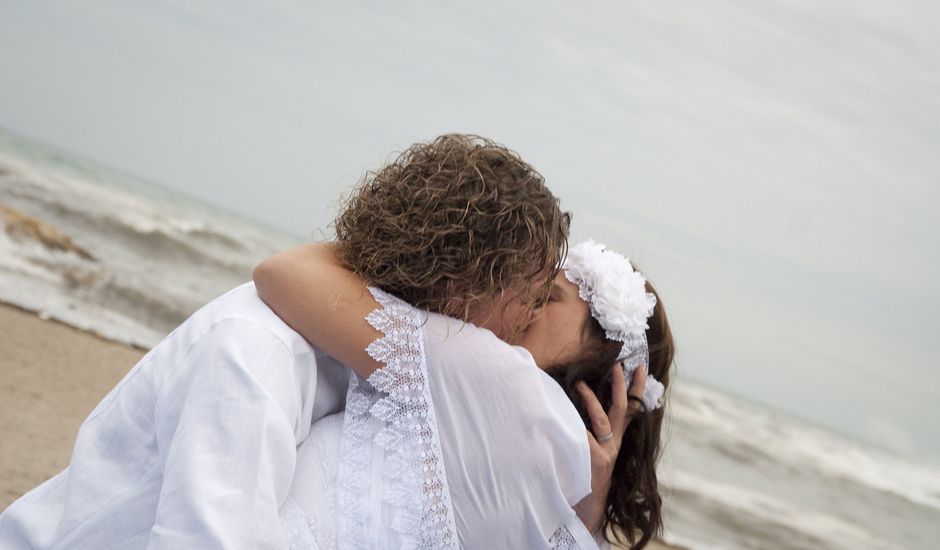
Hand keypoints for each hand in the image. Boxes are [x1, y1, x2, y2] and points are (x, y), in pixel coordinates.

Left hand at [573, 362, 646, 533]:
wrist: (586, 509)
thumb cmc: (585, 476)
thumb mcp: (594, 453)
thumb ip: (590, 432)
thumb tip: (575, 403)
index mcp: (615, 440)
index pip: (631, 410)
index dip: (636, 389)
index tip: (640, 367)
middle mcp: (613, 444)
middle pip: (622, 409)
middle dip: (620, 384)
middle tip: (618, 364)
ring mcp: (604, 452)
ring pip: (601, 419)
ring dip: (590, 398)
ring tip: (579, 383)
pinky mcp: (592, 459)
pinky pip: (581, 434)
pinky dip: (570, 423)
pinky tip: (558, 414)